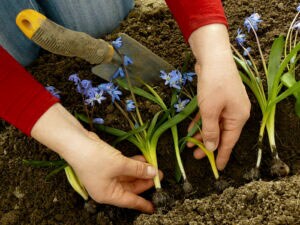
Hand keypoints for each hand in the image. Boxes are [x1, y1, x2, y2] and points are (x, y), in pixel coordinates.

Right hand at [31, 103, 160, 212]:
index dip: (143, 204)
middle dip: (144, 181)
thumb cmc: (96, 159)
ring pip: (128, 176)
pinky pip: (123, 167)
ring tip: (154, 166)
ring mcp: (106, 175)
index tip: (154, 207)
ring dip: (140, 171)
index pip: (129, 201)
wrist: (76, 143)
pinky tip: (143, 159)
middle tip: (158, 175)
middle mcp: (107, 187)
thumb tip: (153, 173)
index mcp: (108, 194)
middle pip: (130, 187)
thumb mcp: (120, 165)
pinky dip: (132, 164)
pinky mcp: (106, 164)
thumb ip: (138, 170)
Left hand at [188, 24, 250, 169]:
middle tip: (195, 156)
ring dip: (202, 134)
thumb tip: (211, 147)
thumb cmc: (213, 84)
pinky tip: (190, 129)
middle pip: (221, 134)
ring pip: (214, 125)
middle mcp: (235, 112)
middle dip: (208, 145)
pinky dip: (201, 122)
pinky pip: (210, 115)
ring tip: (190, 144)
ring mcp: (227, 105)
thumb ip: (210, 130)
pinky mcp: (218, 99)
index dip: (222, 155)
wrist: (213, 57)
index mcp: (238, 117)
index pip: (230, 141)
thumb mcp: (210, 110)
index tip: (217, 168)